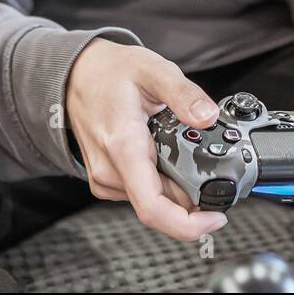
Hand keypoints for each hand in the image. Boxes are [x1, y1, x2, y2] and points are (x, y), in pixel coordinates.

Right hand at [66, 37, 227, 241]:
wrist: (76, 74)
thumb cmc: (110, 72)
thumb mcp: (154, 70)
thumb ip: (184, 94)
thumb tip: (208, 117)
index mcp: (123, 147)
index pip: (153, 208)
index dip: (188, 224)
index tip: (216, 217)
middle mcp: (110, 170)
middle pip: (163, 205)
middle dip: (193, 194)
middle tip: (210, 163)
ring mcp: (105, 178)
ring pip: (154, 199)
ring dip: (178, 185)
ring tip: (183, 150)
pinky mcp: (106, 179)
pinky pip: (143, 192)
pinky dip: (162, 181)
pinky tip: (165, 155)